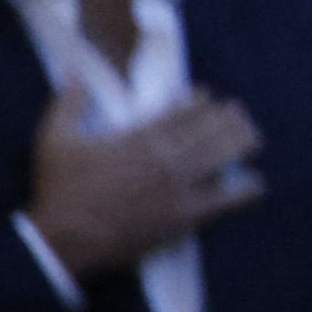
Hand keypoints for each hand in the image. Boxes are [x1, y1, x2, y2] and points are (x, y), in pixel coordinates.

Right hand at [28, 88, 262, 277]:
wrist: (63, 240)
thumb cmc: (59, 190)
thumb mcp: (54, 139)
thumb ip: (68, 104)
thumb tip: (73, 71)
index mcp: (140, 136)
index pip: (184, 111)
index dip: (202, 101)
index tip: (209, 96)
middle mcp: (166, 158)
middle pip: (213, 130)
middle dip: (231, 119)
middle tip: (240, 116)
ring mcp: (179, 188)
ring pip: (224, 157)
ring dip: (243, 144)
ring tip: (254, 139)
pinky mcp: (185, 217)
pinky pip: (225, 201)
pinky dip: (245, 191)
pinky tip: (257, 185)